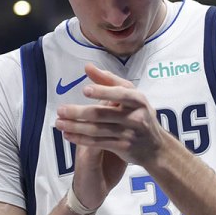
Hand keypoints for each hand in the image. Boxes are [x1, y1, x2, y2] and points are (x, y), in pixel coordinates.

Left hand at [55, 64, 169, 203]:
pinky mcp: (123, 147)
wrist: (156, 147)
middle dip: (79, 112)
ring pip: (98, 130)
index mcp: (138, 100)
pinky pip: (98, 143)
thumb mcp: (131, 95)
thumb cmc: (140, 115)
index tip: (85, 90)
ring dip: (76, 127)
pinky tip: (68, 135)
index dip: (103, 92)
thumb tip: (88, 67)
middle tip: (61, 110)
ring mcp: (129, 133)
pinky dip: (82, 140)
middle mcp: (135, 116)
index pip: (120, 94)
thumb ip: (109, 80)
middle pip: (103, 113)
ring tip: (59, 123)